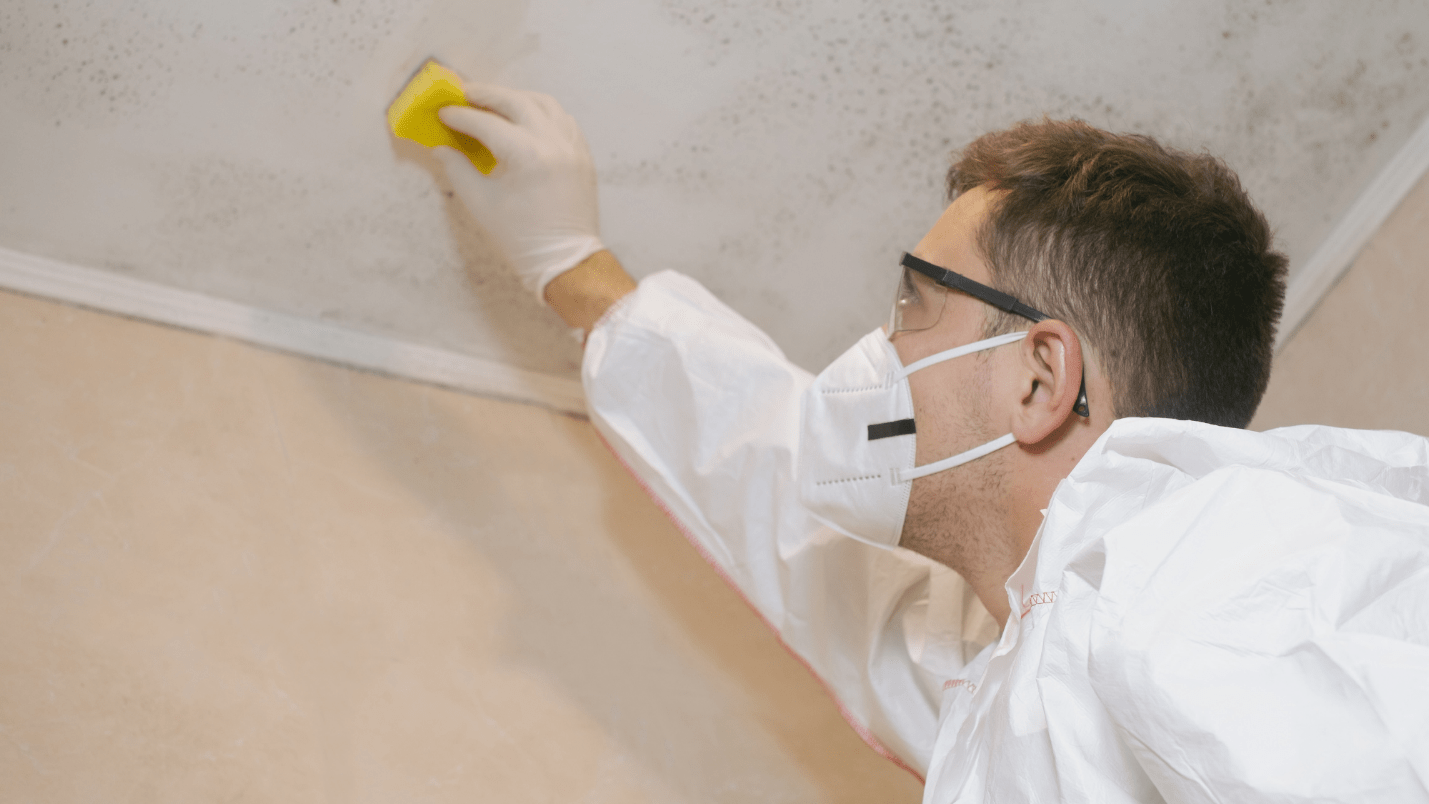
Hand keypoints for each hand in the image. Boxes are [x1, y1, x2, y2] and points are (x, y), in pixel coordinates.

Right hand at [434, 84, 604, 302]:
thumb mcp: (481, 204)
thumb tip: (441, 148)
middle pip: (516, 102)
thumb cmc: (522, 238)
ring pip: (544, 104)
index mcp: (528, 155)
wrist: (565, 260)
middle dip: (487, 94)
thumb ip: (458, 170)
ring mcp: (573, 147)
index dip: (461, 116)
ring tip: (494, 102)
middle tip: (464, 93)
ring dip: (517, 98)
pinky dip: (542, 112)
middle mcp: (554, 143)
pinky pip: (563, 119)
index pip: (487, 123)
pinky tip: (526, 118)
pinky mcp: (583, 155)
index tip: (444, 112)